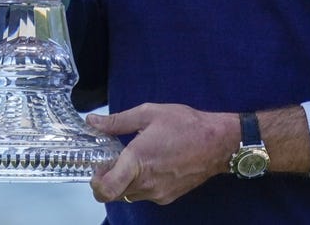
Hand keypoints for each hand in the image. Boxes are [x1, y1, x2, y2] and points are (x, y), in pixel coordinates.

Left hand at [87, 104, 237, 204]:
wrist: (218, 143)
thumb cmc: (185, 124)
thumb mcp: (149, 113)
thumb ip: (117, 121)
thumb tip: (92, 121)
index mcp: (137, 160)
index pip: (105, 189)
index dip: (95, 182)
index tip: (99, 167)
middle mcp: (146, 182)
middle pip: (113, 193)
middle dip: (109, 178)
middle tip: (116, 159)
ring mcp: (158, 193)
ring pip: (129, 194)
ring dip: (126, 181)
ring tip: (138, 159)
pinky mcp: (168, 197)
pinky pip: (145, 195)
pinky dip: (142, 184)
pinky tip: (154, 165)